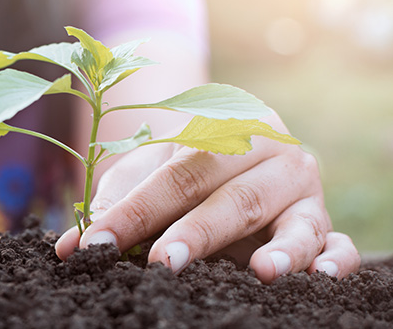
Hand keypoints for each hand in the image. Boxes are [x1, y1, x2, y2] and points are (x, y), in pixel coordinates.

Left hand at [55, 115, 359, 282]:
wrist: (233, 145)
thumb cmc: (180, 166)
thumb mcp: (144, 175)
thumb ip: (112, 207)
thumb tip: (71, 248)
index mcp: (223, 132)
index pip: (175, 175)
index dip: (135, 211)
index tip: (98, 244)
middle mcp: (270, 156)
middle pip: (233, 197)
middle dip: (196, 232)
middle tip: (164, 263)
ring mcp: (303, 192)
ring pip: (296, 221)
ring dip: (282, 249)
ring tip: (262, 271)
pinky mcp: (324, 224)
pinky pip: (339, 243)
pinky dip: (337, 260)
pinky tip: (321, 277)